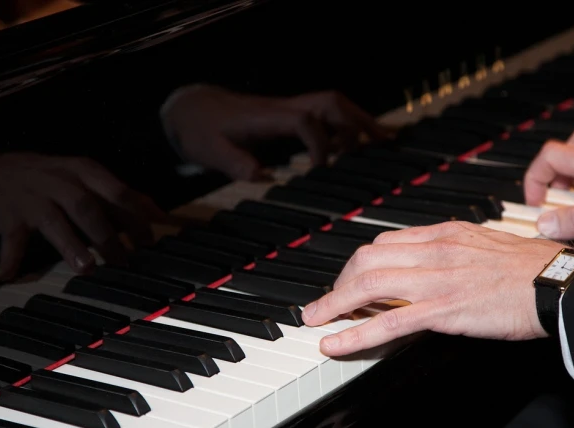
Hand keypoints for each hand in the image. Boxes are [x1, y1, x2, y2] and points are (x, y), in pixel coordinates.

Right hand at [0, 152, 165, 279]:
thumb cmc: (52, 179)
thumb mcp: (87, 178)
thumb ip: (122, 196)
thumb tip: (159, 214)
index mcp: (85, 172)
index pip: (117, 191)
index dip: (135, 217)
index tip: (148, 242)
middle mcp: (60, 182)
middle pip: (88, 208)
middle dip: (108, 236)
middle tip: (123, 263)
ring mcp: (33, 199)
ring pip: (54, 221)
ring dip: (71, 245)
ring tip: (86, 267)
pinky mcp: (8, 216)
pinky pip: (10, 238)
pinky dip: (9, 257)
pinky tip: (7, 275)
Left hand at [161, 84, 387, 179]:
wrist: (190, 109)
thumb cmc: (200, 129)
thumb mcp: (210, 150)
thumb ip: (235, 164)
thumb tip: (263, 177)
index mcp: (267, 117)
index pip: (306, 122)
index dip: (320, 144)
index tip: (322, 168)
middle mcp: (283, 109)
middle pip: (330, 104)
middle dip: (359, 123)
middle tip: (383, 144)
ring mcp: (288, 109)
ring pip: (332, 106)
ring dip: (358, 121)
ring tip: (381, 142)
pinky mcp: (288, 115)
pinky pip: (324, 114)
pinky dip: (345, 125)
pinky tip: (354, 144)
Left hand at [301, 222, 563, 356]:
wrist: (559, 284)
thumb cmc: (532, 268)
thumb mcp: (487, 244)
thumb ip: (454, 249)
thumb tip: (429, 259)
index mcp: (445, 234)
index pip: (386, 242)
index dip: (360, 264)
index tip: (350, 279)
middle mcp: (434, 251)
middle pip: (367, 260)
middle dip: (339, 282)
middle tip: (327, 302)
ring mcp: (436, 280)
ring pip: (369, 286)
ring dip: (334, 304)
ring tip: (315, 320)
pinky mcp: (443, 309)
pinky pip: (388, 322)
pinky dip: (354, 332)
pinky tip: (335, 343)